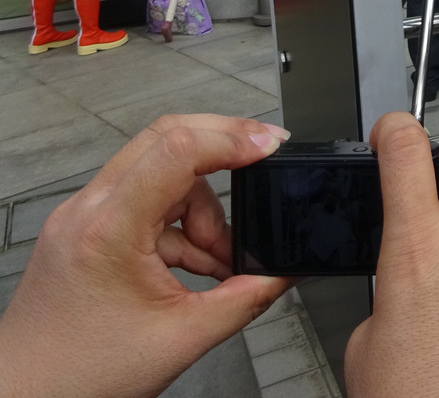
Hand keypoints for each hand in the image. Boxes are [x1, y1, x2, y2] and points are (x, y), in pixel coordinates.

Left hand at [0, 115, 293, 397]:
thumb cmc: (78, 376)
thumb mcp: (183, 338)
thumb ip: (246, 298)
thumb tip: (285, 270)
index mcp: (108, 230)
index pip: (177, 149)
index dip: (232, 138)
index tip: (270, 146)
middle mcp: (89, 210)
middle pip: (167, 139)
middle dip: (224, 147)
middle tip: (264, 159)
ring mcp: (84, 216)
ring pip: (163, 173)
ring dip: (204, 206)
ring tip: (218, 261)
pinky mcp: (87, 228)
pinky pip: (148, 202)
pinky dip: (182, 225)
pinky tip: (197, 266)